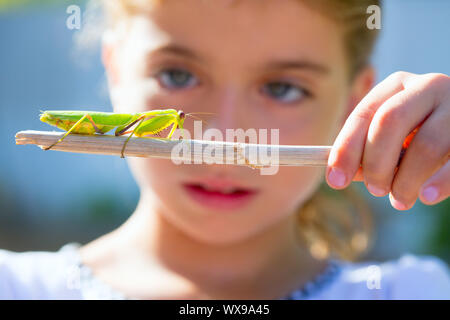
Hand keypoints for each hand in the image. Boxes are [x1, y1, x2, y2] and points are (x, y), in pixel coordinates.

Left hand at [326, 71, 449, 209]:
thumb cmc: (418, 139)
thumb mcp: (391, 140)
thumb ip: (367, 154)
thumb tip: (341, 175)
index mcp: (397, 87)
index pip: (364, 114)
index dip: (346, 149)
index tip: (335, 181)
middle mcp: (427, 87)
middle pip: (390, 121)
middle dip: (375, 163)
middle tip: (374, 190)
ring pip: (426, 145)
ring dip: (406, 181)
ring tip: (400, 200)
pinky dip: (439, 182)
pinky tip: (427, 197)